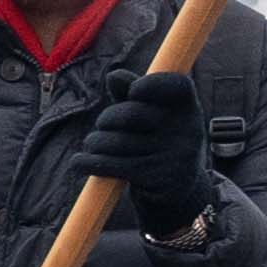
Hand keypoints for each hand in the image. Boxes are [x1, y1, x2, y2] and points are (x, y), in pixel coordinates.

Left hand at [77, 72, 211, 233]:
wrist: (177, 189)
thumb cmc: (156, 140)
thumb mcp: (150, 114)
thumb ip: (131, 92)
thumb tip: (114, 76)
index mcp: (187, 107)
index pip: (176, 85)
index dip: (151, 84)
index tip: (133, 91)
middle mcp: (187, 129)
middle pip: (131, 114)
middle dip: (107, 119)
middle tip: (102, 126)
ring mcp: (174, 155)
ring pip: (116, 142)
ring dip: (95, 143)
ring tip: (94, 145)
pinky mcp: (157, 178)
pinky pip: (114, 165)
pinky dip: (89, 163)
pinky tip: (78, 162)